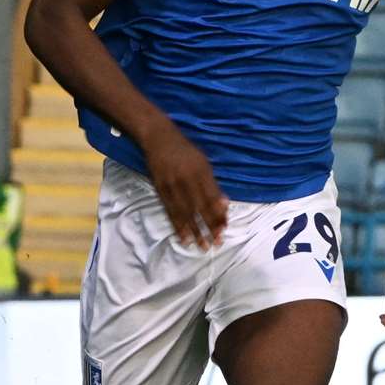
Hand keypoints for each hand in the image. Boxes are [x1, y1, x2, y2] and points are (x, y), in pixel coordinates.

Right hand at [142, 122, 227, 247]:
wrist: (159, 138)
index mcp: (202, 171)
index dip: (219, 215)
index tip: (225, 229)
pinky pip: (170, 211)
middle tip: (216, 243)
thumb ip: (213, 185)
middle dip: (209, 227)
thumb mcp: (204, 163)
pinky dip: (178, 225)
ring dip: (195, 231)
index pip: (213, 198)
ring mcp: (172, 185)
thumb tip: (224, 205)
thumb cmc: (186, 151)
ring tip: (202, 246)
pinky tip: (183, 237)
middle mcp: (187, 179)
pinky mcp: (160, 189)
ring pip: (186, 212)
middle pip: (200, 208)